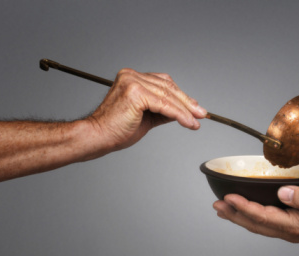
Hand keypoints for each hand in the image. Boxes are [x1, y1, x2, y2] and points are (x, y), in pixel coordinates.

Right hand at [87, 68, 205, 150]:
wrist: (98, 137)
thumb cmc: (116, 129)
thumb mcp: (147, 117)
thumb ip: (163, 111)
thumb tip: (183, 112)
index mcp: (131, 77)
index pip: (163, 83)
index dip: (181, 96)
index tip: (194, 108)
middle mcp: (131, 75)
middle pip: (168, 87)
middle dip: (187, 102)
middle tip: (201, 114)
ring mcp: (132, 82)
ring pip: (168, 96)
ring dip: (185, 110)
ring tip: (196, 121)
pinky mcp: (136, 93)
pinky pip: (164, 105)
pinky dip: (179, 114)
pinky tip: (188, 122)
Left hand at [213, 181, 298, 242]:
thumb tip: (284, 194)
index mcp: (296, 225)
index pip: (263, 217)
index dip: (244, 207)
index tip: (228, 197)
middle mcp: (290, 228)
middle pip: (255, 223)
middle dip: (235, 215)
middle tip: (217, 206)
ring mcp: (290, 225)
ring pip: (259, 223)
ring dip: (240, 216)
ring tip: (223, 208)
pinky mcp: (293, 218)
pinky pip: (267, 219)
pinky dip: (253, 213)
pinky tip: (246, 207)